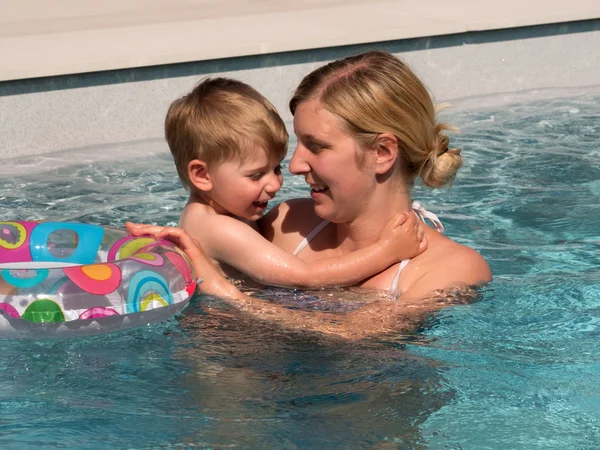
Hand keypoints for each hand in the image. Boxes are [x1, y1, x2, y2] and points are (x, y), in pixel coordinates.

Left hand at [125, 222, 241, 298]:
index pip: (159, 238)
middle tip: (128, 226)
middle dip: (144, 228)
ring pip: (168, 230)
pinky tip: (158, 235)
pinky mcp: (194, 247)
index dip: (144, 234)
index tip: (128, 232)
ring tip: (138, 230)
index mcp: (177, 250)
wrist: (214, 290)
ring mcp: (189, 244)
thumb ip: (162, 275)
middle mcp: (183, 245)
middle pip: (161, 232)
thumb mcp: (173, 279)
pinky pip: (181, 234)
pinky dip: (169, 231)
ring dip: (153, 228)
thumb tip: (141, 281)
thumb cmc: (195, 288)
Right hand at [379, 212, 427, 262]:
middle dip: (413, 221)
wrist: (386, 253)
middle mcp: (414, 235)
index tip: (406, 215)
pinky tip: (421, 237)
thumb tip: (407, 214)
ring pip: (422, 231)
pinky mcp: (417, 250)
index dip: (410, 214)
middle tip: (407, 222)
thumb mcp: (390, 225)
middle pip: (417, 224)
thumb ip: (399, 217)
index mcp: (408, 228)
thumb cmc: (386, 238)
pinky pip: (425, 243)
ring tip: (413, 228)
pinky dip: (424, 238)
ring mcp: (417, 243)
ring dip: (418, 228)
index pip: (413, 217)